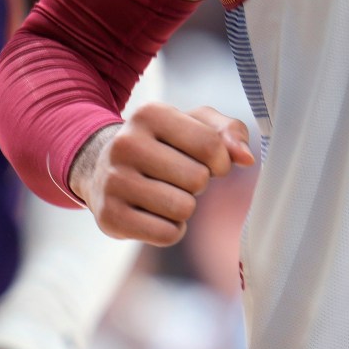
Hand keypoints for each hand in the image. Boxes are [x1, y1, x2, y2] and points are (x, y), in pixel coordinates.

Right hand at [72, 103, 254, 245]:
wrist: (102, 170)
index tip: (208, 163)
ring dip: (184, 207)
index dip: (220, 161)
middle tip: (176, 178)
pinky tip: (154, 215)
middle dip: (198, 184)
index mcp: (149, 114)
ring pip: (183, 208)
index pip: (210, 145)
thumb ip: (229, 132)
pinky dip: (171, 230)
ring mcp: (113, 181)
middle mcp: (125, 144)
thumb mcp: (195, 125)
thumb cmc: (162, 146)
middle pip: (198, 179)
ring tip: (164, 194)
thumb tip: (245, 157)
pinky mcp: (109, 216)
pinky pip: (167, 234)